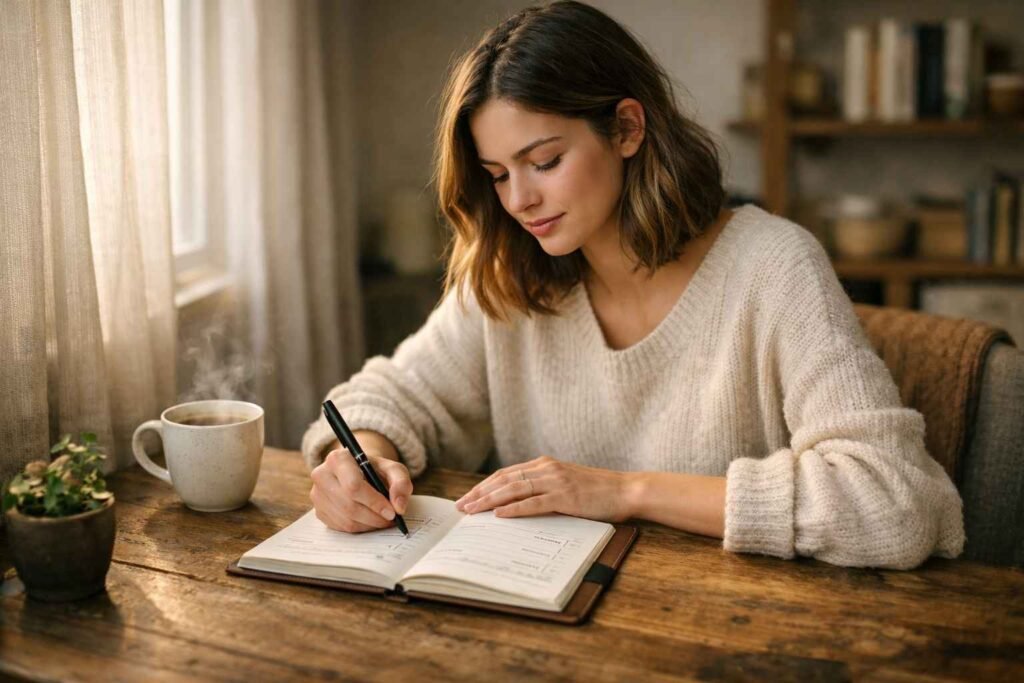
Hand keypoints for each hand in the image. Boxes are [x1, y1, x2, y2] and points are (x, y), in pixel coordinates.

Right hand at [310, 446, 412, 532]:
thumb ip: (401, 483)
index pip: (353, 486)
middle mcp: (322, 475)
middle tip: (391, 519)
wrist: (358, 471)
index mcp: (338, 458)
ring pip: (345, 519)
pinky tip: (369, 520)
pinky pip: (340, 527)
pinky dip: (359, 528)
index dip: (374, 502)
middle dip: (374, 517)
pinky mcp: (319, 511)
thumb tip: (399, 507)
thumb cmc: (375, 469)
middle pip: (349, 505)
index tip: (392, 512)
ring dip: (369, 524)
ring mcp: (317, 495)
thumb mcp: (393, 469)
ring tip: (383, 520)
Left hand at [454, 455, 635, 522]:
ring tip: (472, 511)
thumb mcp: (565, 485)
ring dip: (489, 501)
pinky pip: (534, 503)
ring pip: (514, 490)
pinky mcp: (566, 496)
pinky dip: (514, 509)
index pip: (506, 474)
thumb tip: (515, 506)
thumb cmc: (597, 492)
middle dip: (479, 494)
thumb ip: (543, 489)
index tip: (467, 498)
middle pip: (504, 480)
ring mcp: (556, 481)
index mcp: (544, 465)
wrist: (625, 490)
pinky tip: (499, 515)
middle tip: (460, 507)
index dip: (484, 486)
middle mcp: (546, 469)